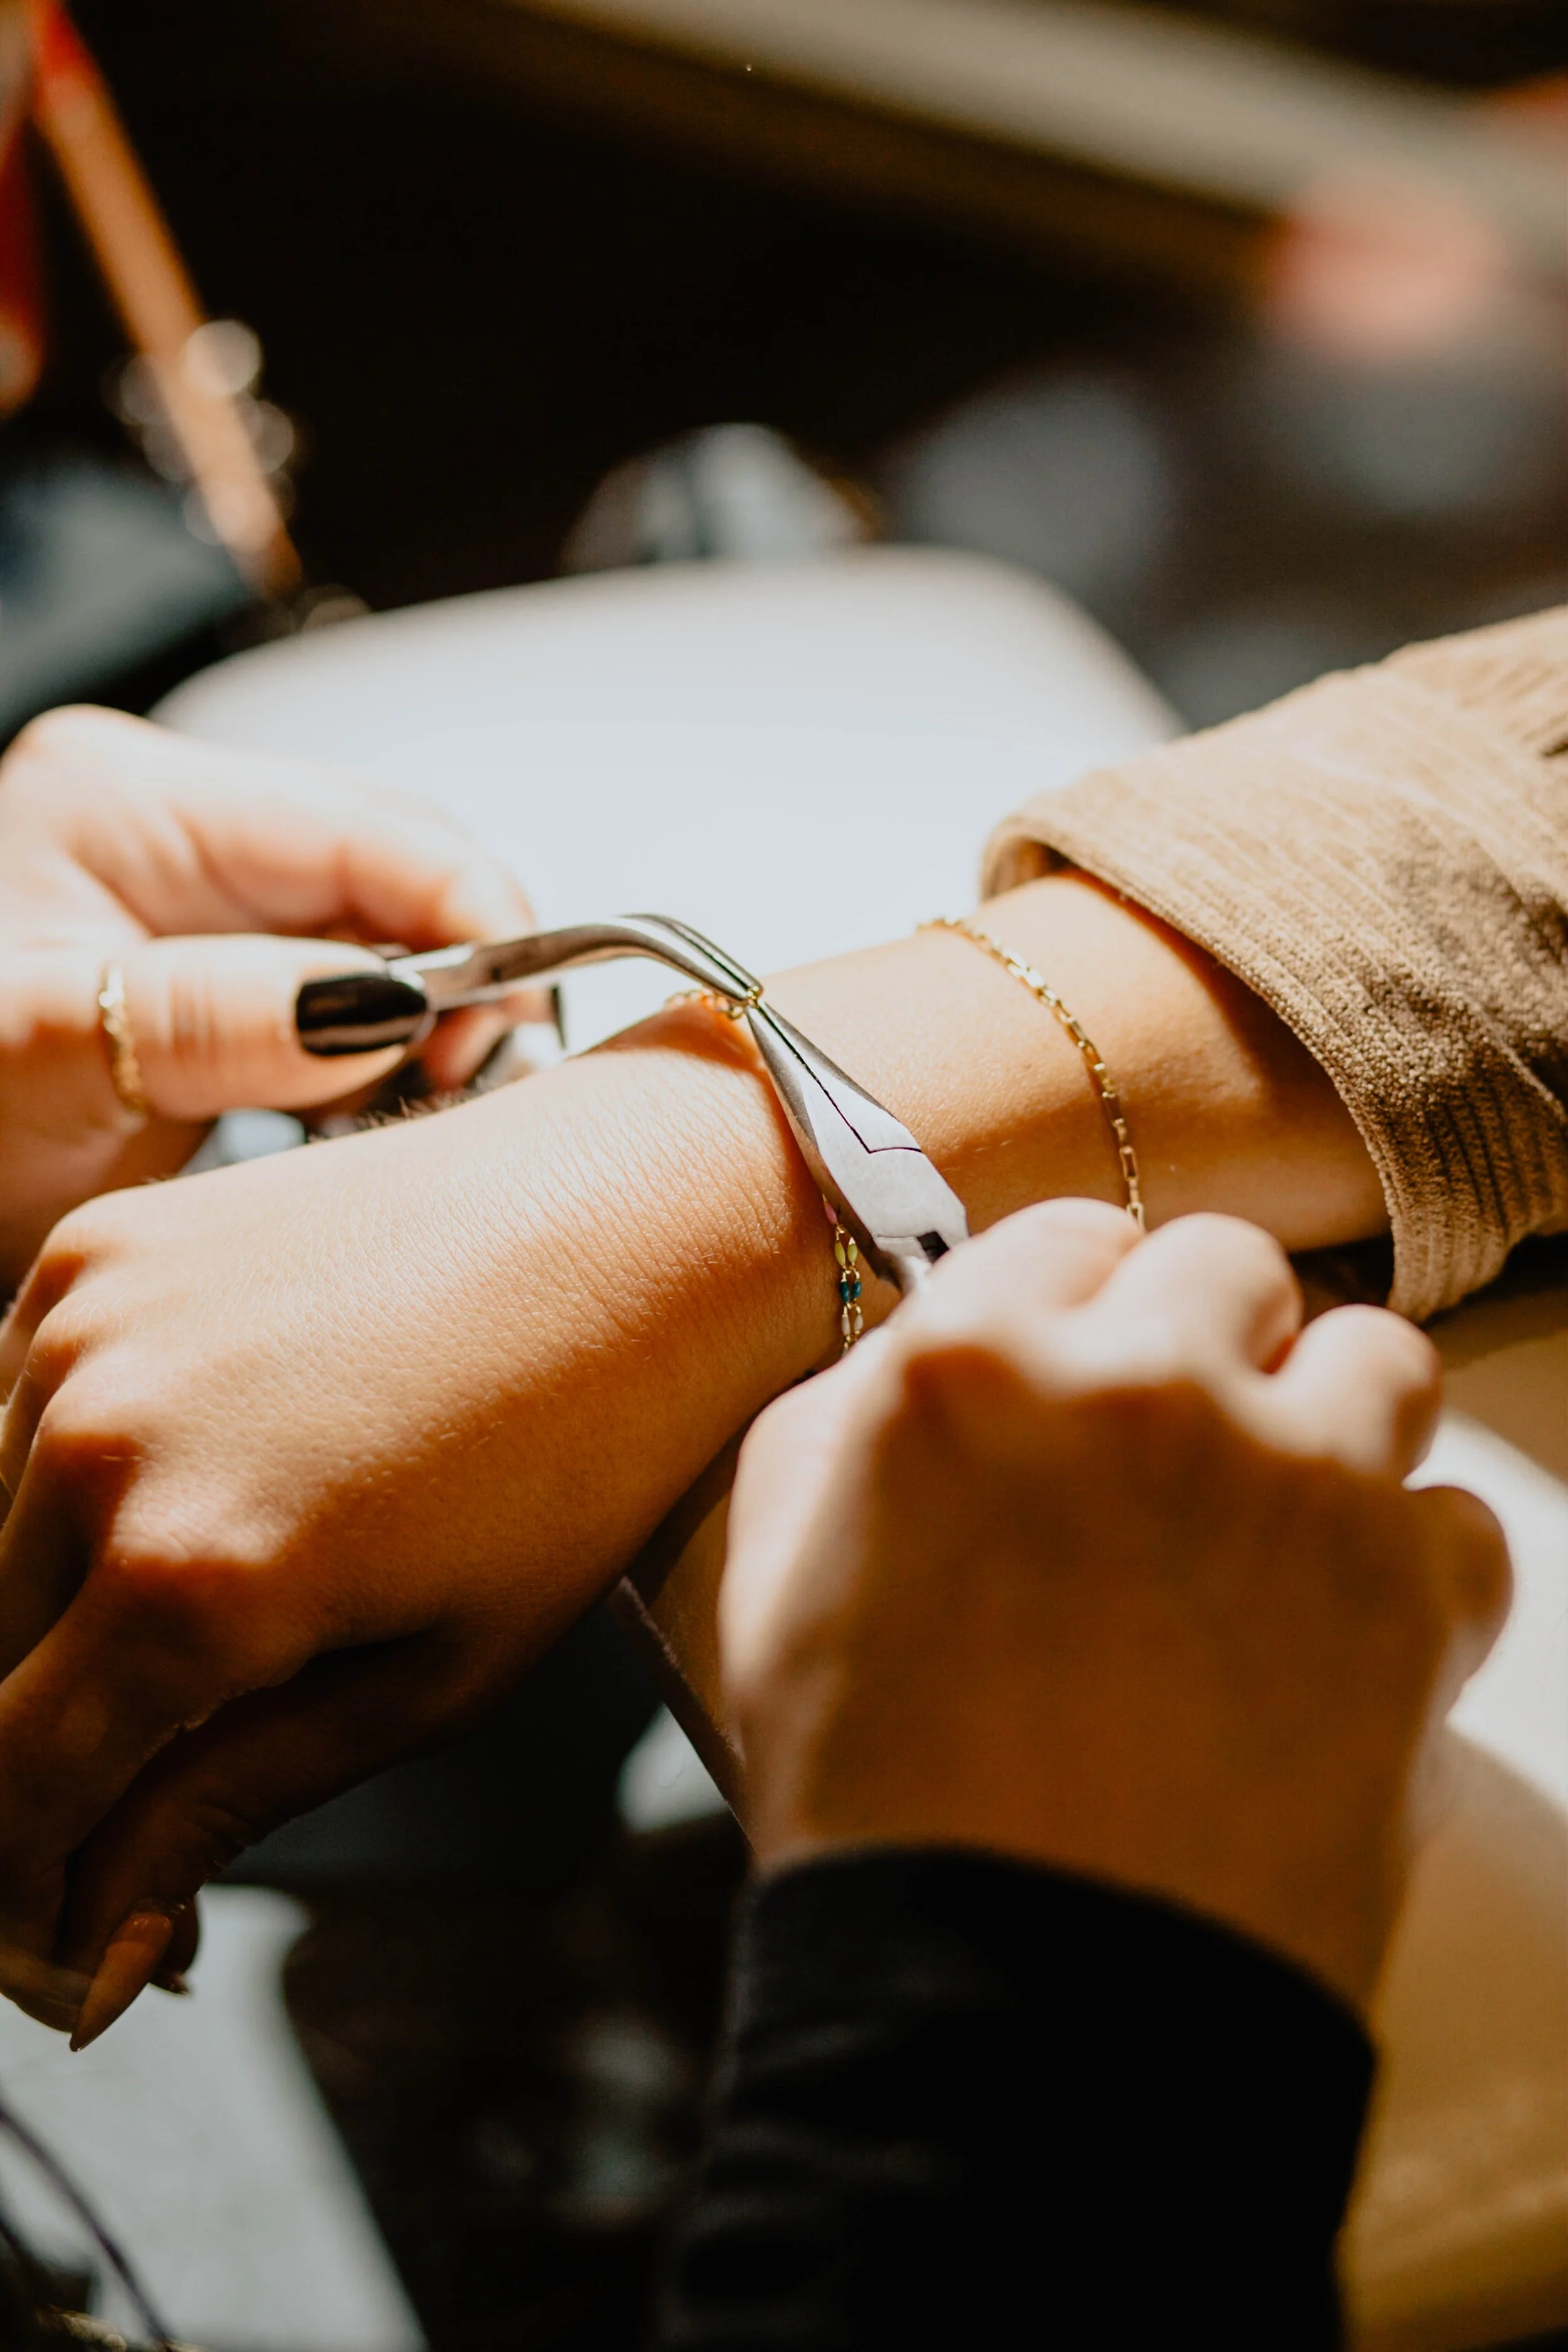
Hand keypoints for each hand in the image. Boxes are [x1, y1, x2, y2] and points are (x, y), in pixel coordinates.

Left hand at [0, 704, 536, 1280]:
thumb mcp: (48, 1067)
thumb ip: (212, 1022)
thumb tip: (387, 1007)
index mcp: (127, 798)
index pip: (363, 827)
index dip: (470, 917)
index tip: (510, 1032)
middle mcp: (176, 820)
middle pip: (392, 866)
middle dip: (467, 969)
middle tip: (482, 1088)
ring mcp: (203, 888)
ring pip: (387, 927)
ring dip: (437, 1015)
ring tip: (440, 1105)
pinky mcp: (224, 959)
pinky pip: (351, 980)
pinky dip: (391, 1044)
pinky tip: (391, 1105)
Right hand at [0, 1014, 832, 2041]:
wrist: (636, 1215)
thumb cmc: (579, 1452)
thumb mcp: (432, 1679)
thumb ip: (224, 1806)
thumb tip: (89, 1950)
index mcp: (192, 1582)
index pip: (10, 1795)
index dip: (26, 1894)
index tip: (74, 1940)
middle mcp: (98, 1445)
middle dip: (50, 1768)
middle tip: (149, 1805)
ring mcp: (82, 1328)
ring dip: (56, 1623)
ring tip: (205, 1632)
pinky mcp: (98, 1251)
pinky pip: (17, 1414)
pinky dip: (71, 1484)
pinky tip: (194, 1492)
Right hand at [722, 1201, 1509, 2010]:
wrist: (1021, 2003)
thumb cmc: (885, 1809)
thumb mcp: (778, 1579)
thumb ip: (847, 1421)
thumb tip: (932, 1349)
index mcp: (967, 1367)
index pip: (1068, 1238)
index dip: (1079, 1306)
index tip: (1092, 1356)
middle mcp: (1138, 1387)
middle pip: (1229, 1269)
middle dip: (1207, 1343)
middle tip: (1178, 1448)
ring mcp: (1289, 1479)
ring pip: (1375, 1356)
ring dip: (1330, 1422)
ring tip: (1274, 1526)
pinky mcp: (1406, 1593)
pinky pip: (1454, 1521)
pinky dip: (1411, 1570)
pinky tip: (1336, 1640)